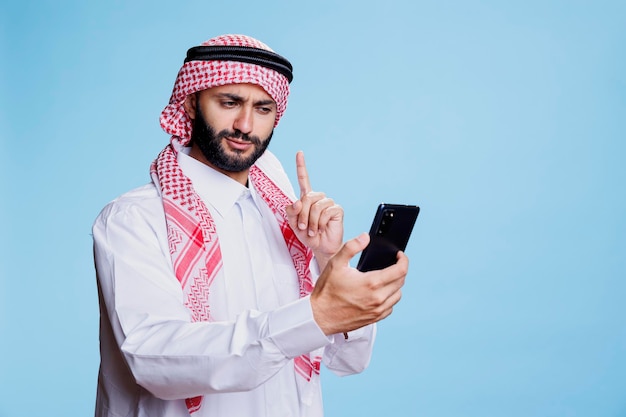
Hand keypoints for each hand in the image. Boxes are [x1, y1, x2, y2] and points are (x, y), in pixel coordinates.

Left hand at [286, 151, 342, 268]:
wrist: (321, 247)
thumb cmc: (308, 235)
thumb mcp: (294, 225)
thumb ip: (291, 212)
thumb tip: (297, 201)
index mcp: (307, 199)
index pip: (304, 179)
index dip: (301, 166)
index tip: (299, 153)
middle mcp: (318, 198)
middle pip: (306, 198)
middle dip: (302, 215)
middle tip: (303, 228)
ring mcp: (328, 203)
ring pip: (315, 206)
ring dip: (310, 221)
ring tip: (312, 230)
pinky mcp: (337, 209)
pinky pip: (325, 212)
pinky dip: (319, 223)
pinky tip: (321, 228)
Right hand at [310, 233, 408, 334]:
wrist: (320, 316)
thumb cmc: (326, 291)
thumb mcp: (336, 263)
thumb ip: (351, 247)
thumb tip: (365, 237)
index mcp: (371, 283)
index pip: (400, 270)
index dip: (403, 260)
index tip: (399, 255)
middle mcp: (378, 298)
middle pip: (401, 282)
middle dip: (400, 270)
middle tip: (392, 264)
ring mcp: (377, 310)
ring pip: (398, 295)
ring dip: (396, 285)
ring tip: (386, 278)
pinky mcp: (374, 319)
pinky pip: (390, 307)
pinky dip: (389, 298)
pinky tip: (380, 293)